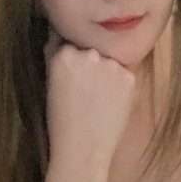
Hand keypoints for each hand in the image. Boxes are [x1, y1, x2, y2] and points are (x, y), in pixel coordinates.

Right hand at [44, 30, 135, 162]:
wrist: (83, 148)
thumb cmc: (62, 120)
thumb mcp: (51, 82)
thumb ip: (56, 54)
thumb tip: (58, 33)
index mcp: (64, 54)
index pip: (72, 43)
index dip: (74, 59)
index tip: (74, 76)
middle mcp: (89, 54)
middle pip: (93, 51)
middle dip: (91, 64)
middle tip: (87, 90)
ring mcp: (111, 65)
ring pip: (110, 61)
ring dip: (107, 72)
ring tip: (99, 98)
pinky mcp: (129, 76)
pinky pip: (125, 74)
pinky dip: (120, 85)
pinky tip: (111, 102)